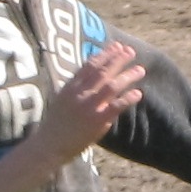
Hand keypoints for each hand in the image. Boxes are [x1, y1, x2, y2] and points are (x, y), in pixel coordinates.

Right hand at [36, 40, 146, 158]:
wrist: (50, 145)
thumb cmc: (56, 124)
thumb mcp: (63, 99)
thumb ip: (77, 87)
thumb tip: (92, 75)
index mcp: (71, 86)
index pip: (90, 65)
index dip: (105, 54)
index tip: (117, 46)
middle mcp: (80, 93)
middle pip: (102, 71)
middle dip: (118, 60)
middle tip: (131, 51)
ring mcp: (88, 106)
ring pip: (112, 85)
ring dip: (127, 76)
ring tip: (141, 70)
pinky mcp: (97, 121)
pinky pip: (116, 106)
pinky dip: (128, 98)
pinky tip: (138, 93)